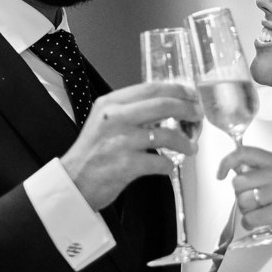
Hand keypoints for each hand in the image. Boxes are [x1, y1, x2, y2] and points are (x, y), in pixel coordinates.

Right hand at [61, 82, 202, 209]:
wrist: (73, 182)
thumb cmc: (92, 154)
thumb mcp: (104, 122)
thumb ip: (130, 111)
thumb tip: (167, 107)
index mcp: (110, 104)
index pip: (151, 89)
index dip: (177, 90)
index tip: (191, 95)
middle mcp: (115, 119)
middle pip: (163, 105)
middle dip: (188, 110)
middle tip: (198, 117)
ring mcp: (120, 141)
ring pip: (167, 135)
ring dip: (185, 142)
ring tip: (191, 147)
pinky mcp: (125, 165)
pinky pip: (161, 162)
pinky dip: (169, 166)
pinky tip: (168, 167)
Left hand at [218, 146, 271, 271]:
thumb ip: (266, 170)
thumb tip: (237, 172)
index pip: (244, 153)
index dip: (226, 162)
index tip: (220, 173)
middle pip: (238, 183)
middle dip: (241, 196)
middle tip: (253, 201)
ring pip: (243, 202)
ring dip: (248, 212)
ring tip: (263, 212)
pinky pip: (251, 219)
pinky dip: (252, 224)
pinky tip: (263, 222)